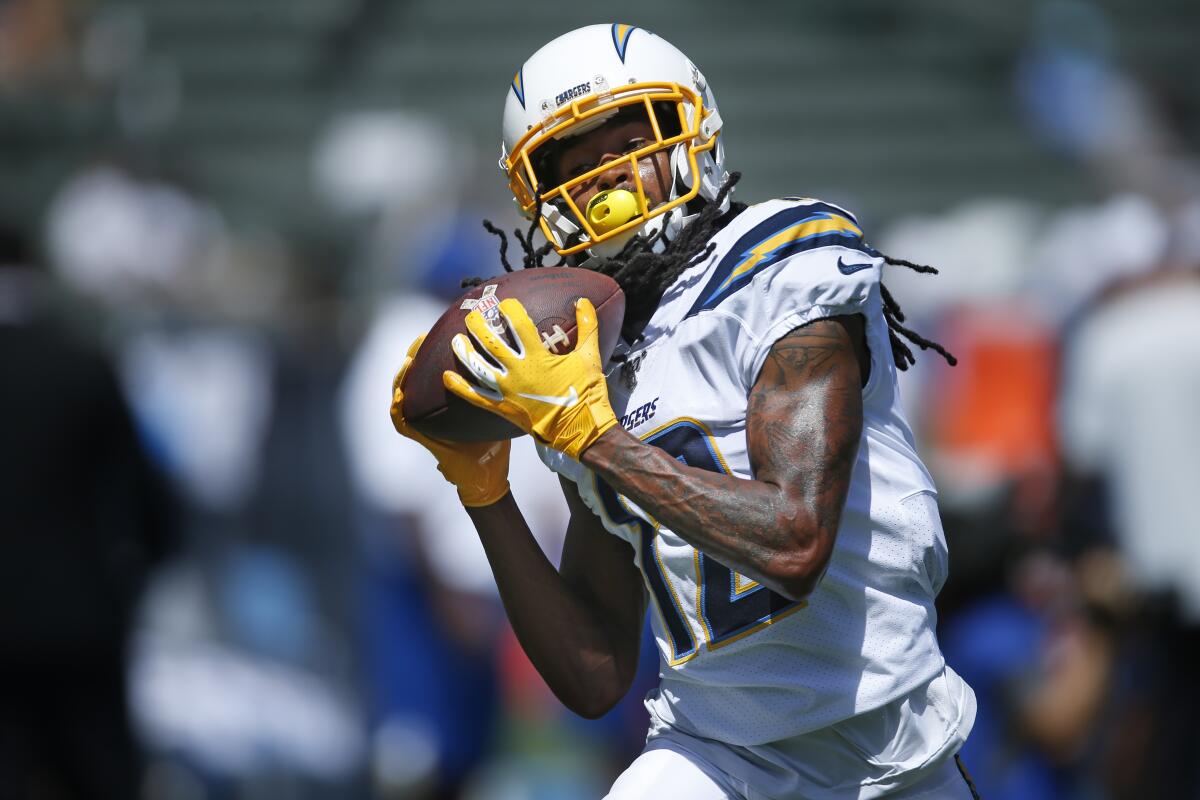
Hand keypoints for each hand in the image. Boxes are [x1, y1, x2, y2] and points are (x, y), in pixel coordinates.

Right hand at [391, 334, 510, 506]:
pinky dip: (398, 406)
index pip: (435, 371)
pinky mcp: (421, 439)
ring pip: (403, 393)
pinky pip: (401, 420)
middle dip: (416, 354)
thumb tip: (526, 365)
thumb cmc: (495, 446)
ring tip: (409, 357)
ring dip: (403, 375)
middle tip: (422, 336)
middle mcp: (433, 411)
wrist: (489, 478)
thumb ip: (504, 391)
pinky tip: (400, 393)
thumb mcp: (499, 411)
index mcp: (448, 403)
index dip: (433, 351)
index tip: (439, 331)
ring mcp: (425, 424)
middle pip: (417, 376)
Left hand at [443, 297, 617, 458]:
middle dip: (479, 325)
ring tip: (456, 339)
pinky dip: (459, 387)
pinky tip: (447, 376)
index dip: (510, 310)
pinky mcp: (502, 408)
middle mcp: (518, 372)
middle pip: (490, 343)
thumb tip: (584, 301)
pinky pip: (476, 396)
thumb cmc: (586, 393)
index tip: (505, 303)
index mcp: (538, 357)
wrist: (580, 430)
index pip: (519, 325)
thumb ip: (588, 326)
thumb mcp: (590, 356)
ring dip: (464, 352)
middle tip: (472, 315)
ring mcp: (507, 391)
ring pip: (478, 367)